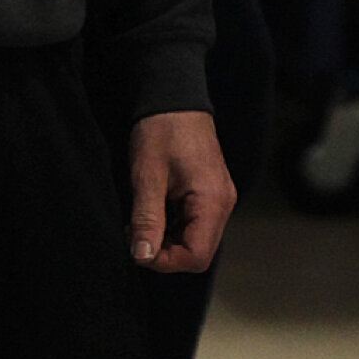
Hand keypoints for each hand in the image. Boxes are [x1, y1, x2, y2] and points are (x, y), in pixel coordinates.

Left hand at [129, 110, 236, 273]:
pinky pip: (194, 224)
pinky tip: (154, 210)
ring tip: (142, 219)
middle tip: (136, 232)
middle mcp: (223, 203)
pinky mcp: (210, 194)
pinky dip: (172, 226)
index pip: (197, 256)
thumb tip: (142, 257)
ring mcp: (218, 199)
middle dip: (165, 252)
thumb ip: (147, 219)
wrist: (174, 97)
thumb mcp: (148, 176)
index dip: (166, 261)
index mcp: (213, 200)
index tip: (138, 247)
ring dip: (167, 239)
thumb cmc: (162, 130)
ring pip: (195, 240)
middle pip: (198, 252)